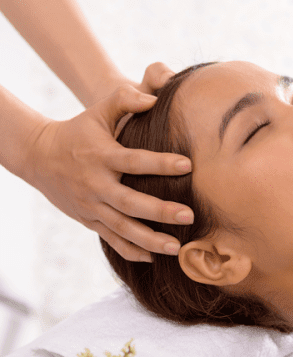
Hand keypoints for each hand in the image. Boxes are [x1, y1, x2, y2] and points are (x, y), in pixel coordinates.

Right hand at [27, 63, 192, 261]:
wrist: (39, 157)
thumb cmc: (78, 131)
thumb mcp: (98, 111)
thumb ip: (125, 99)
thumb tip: (155, 99)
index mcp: (102, 156)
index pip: (134, 161)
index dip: (160, 163)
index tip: (187, 165)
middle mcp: (96, 184)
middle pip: (130, 203)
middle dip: (160, 211)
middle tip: (189, 216)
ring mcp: (92, 206)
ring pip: (122, 228)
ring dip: (149, 239)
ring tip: (176, 247)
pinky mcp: (89, 220)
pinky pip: (111, 239)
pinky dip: (130, 250)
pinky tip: (151, 257)